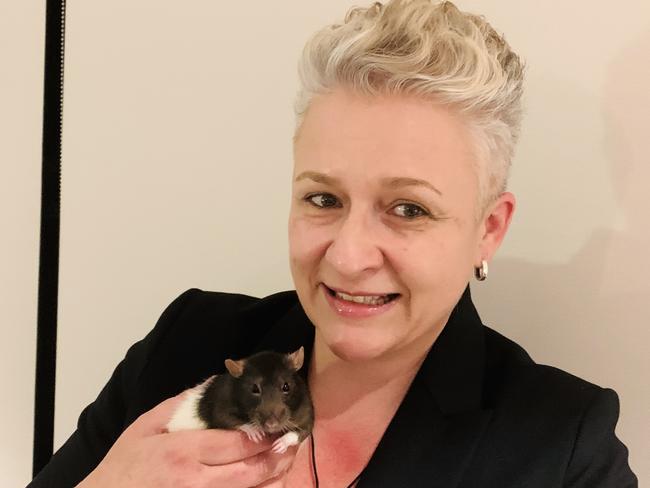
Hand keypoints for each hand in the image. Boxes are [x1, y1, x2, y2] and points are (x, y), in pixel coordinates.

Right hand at [76, 392, 296, 487]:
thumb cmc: (125, 464)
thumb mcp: (147, 425)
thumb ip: (181, 404)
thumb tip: (212, 385)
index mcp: (184, 452)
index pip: (237, 444)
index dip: (265, 436)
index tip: (280, 426)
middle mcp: (196, 480)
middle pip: (251, 470)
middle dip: (277, 455)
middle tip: (293, 441)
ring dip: (274, 477)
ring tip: (287, 460)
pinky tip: (269, 483)